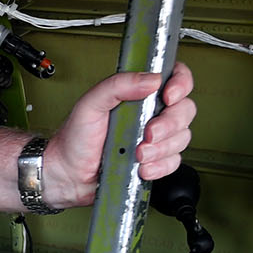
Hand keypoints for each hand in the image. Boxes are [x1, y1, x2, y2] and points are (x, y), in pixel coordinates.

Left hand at [44, 63, 195, 207]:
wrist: (68, 175)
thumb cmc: (74, 139)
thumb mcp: (90, 104)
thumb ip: (117, 85)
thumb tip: (149, 79)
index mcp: (138, 94)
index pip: (174, 78)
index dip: (180, 84)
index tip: (169, 96)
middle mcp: (150, 113)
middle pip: (184, 110)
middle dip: (168, 125)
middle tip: (146, 134)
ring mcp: (155, 138)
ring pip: (181, 138)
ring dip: (161, 149)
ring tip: (137, 154)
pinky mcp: (155, 160)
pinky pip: (173, 162)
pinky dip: (159, 166)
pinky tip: (141, 167)